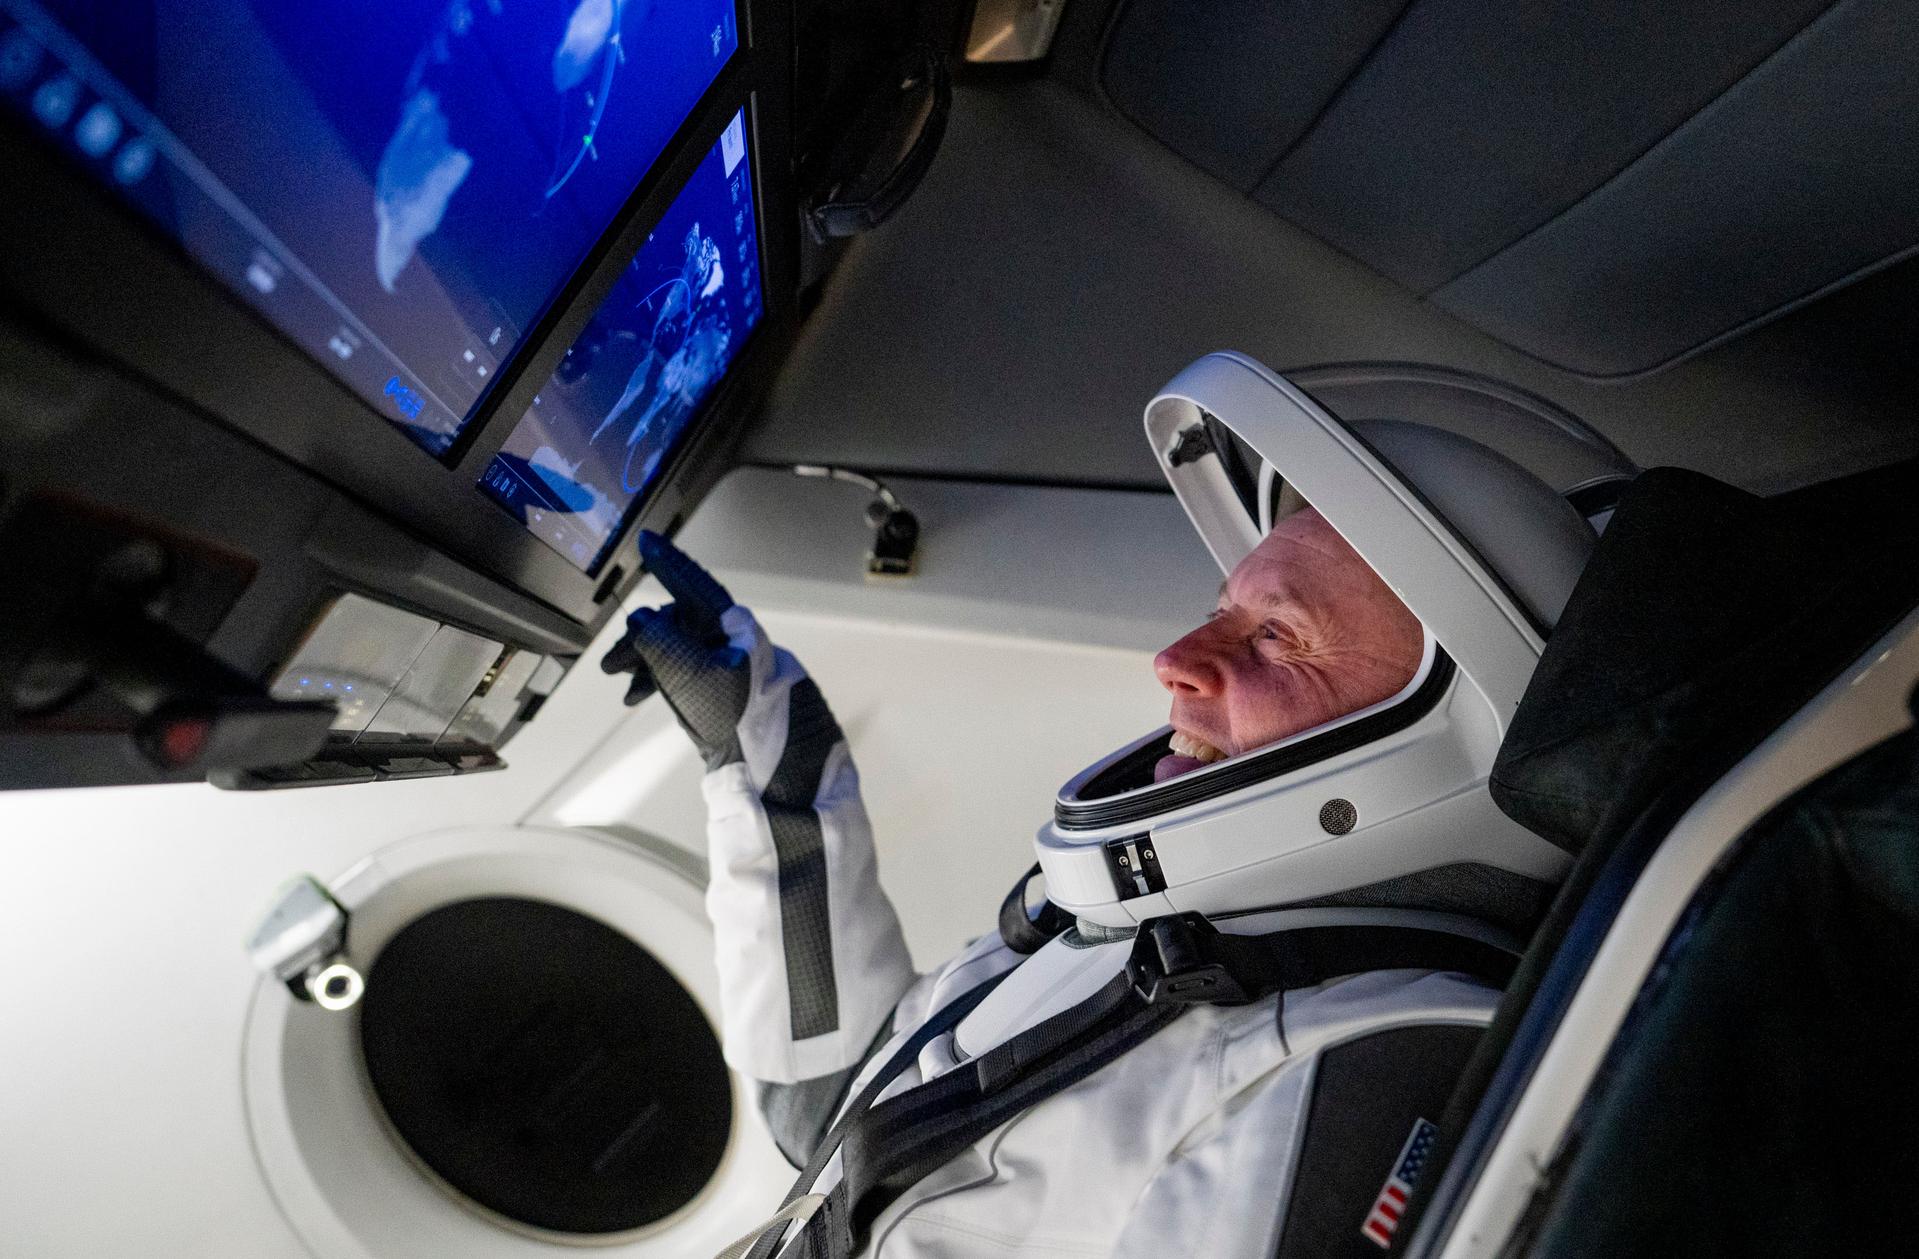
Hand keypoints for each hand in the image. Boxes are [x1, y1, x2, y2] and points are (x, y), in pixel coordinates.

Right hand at [600, 531, 750, 768]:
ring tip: (621, 683)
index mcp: (730, 627)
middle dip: (640, 638)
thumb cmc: (736, 716)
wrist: (769, 766)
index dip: (669, 563)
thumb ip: (660, 641)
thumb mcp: (689, 676)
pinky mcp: (721, 685)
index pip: (694, 584)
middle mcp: (730, 638)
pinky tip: (636, 695)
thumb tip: (643, 619)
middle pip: (676, 621)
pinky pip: (681, 669)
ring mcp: (726, 662)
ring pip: (675, 646)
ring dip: (643, 660)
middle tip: (611, 663)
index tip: (647, 543)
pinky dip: (657, 677)